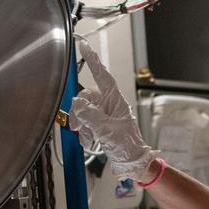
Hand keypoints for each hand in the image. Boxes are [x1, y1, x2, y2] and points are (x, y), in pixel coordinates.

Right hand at [70, 36, 156, 181]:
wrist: (132, 163)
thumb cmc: (127, 146)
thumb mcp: (107, 129)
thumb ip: (90, 115)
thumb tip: (76, 104)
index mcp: (115, 99)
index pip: (101, 74)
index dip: (92, 59)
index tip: (83, 45)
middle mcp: (109, 103)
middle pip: (85, 97)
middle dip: (79, 111)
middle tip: (77, 126)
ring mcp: (104, 113)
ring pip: (83, 111)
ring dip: (81, 125)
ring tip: (87, 138)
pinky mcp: (100, 123)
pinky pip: (85, 121)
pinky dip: (84, 131)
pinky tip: (89, 141)